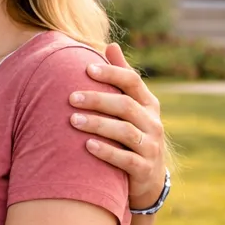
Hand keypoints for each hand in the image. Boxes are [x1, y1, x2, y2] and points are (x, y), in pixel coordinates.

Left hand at [68, 42, 166, 210]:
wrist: (148, 179)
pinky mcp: (144, 169)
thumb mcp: (132, 106)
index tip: (86, 68)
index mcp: (148, 104)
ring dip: (98, 124)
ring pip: (124, 131)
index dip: (111, 73)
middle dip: (97, 100)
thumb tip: (111, 44)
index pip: (132, 81)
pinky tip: (86, 146)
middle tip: (71, 98)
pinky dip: (106, 151)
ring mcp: (151, 146)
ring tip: (73, 121)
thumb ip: (121, 78)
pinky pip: (125, 159)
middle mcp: (153, 123)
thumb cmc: (132, 134)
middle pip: (125, 105)